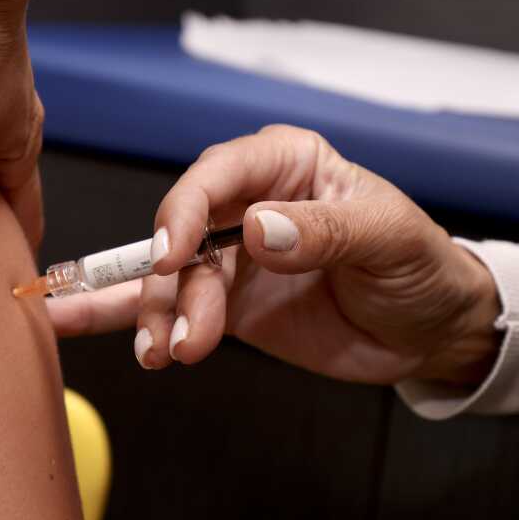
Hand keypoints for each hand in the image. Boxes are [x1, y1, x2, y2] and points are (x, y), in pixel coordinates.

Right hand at [48, 125, 500, 386]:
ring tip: (165, 354)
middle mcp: (247, 205)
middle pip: (182, 233)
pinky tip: (88, 326)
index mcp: (286, 165)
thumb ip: (325, 231)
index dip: (185, 211)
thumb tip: (257, 229)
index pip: (218, 174)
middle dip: (171, 284)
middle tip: (181, 332)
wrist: (431, 333)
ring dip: (159, 316)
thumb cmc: (421, 266)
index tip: (172, 256)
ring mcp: (232, 258)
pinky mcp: (227, 306)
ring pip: (171, 280)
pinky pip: (171, 308)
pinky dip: (134, 320)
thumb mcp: (389, 239)